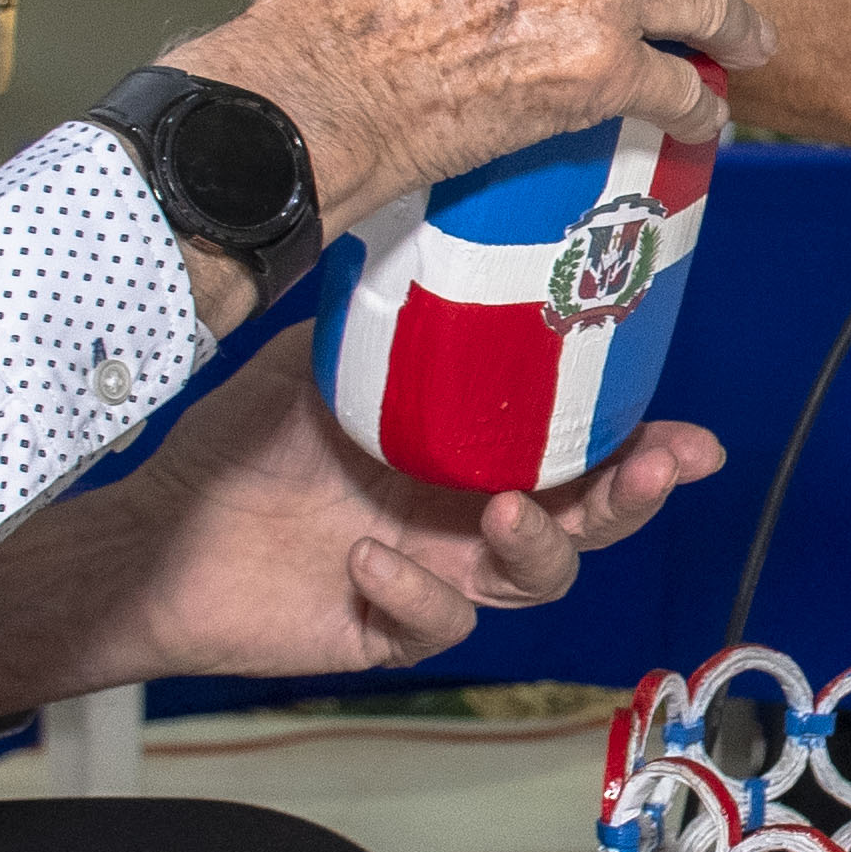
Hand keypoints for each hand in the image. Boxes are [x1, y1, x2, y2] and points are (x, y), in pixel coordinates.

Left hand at [0, 333, 719, 712]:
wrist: (157, 530)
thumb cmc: (241, 445)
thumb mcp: (327, 359)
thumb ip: (394, 318)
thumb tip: (446, 223)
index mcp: (473, 453)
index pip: (579, 451)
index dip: (645, 450)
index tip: (694, 441)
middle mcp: (467, 516)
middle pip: (586, 521)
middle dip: (632, 498)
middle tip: (654, 469)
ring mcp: (437, 576)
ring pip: (533, 579)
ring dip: (538, 547)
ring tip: (504, 512)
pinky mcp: (387, 628)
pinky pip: (435, 625)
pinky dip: (415, 595)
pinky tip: (372, 559)